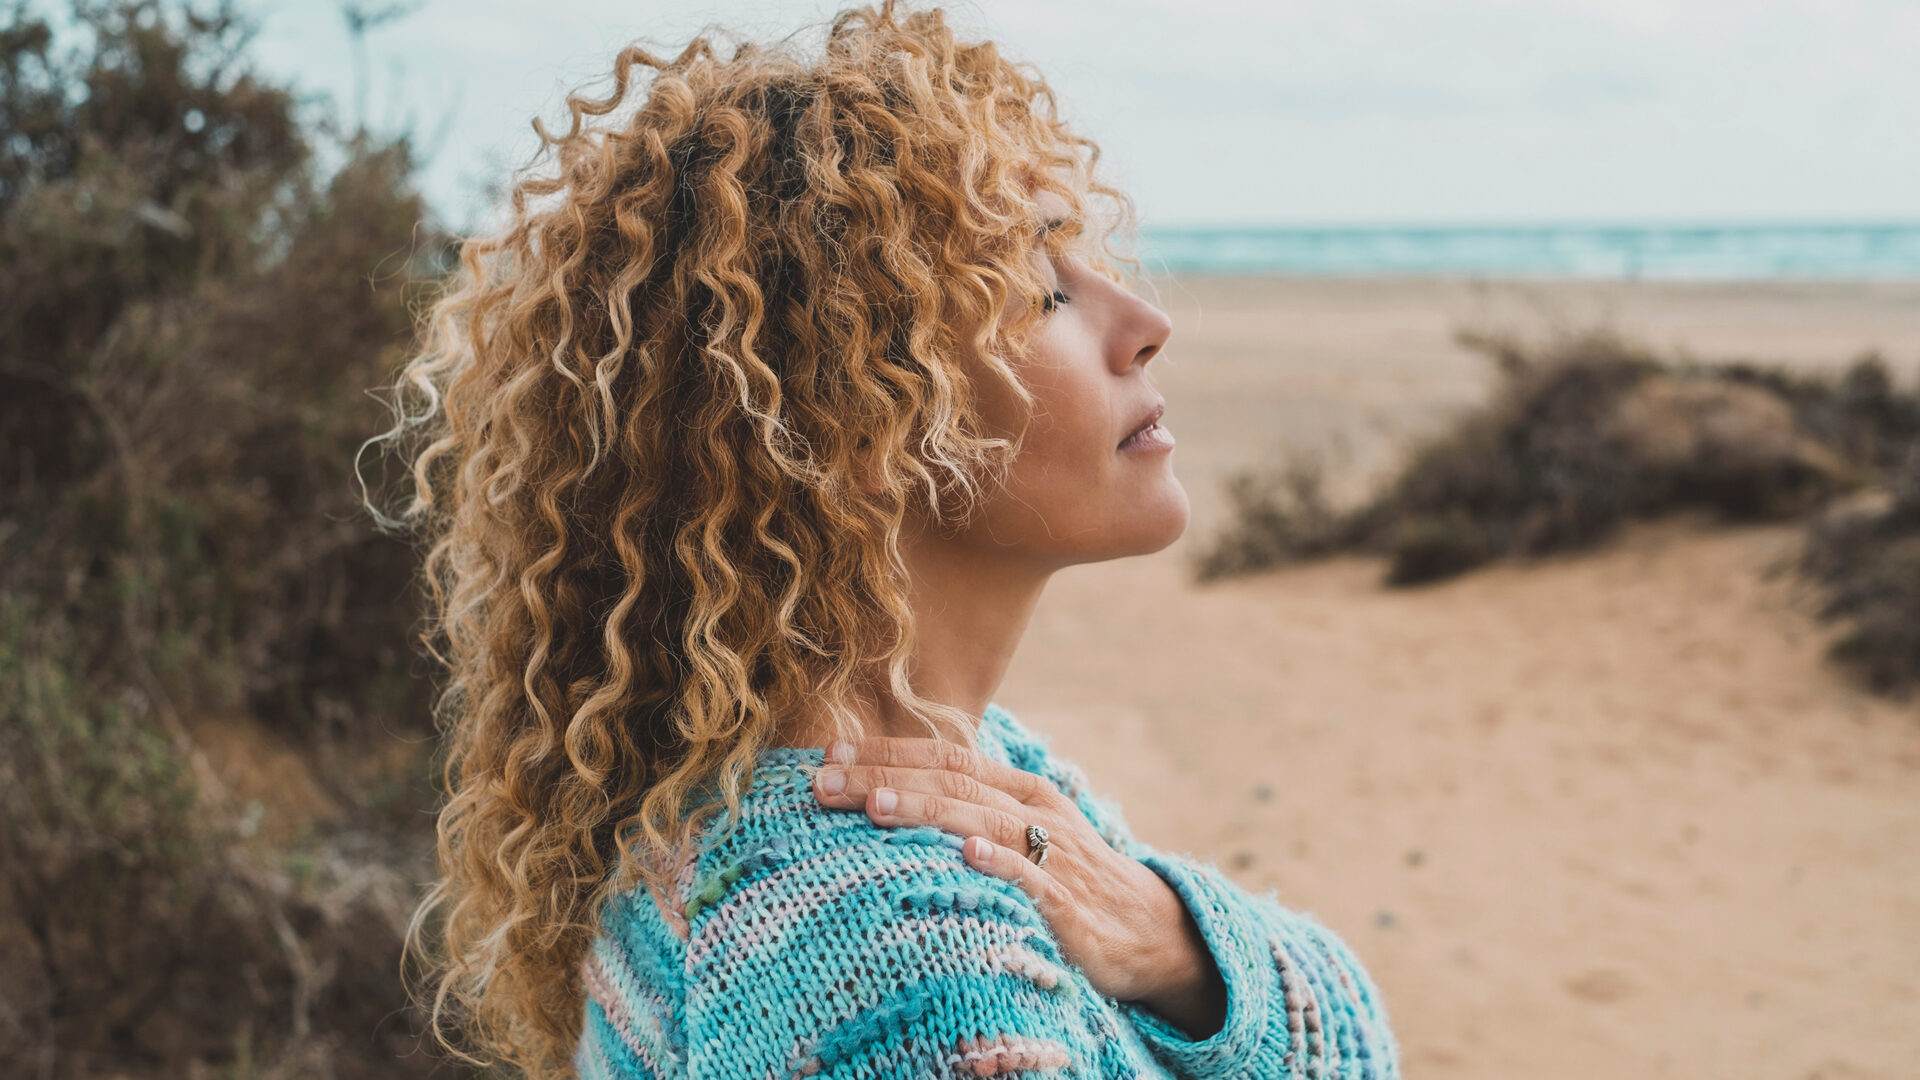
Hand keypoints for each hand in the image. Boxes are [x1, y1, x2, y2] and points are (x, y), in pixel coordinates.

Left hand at [810, 734, 1224, 1029]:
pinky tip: (968, 854)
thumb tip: (898, 792)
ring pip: (983, 820)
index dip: (889, 752)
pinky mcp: (1067, 903)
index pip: (947, 758)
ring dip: (927, 811)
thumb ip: (975, 811)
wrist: (1149, 930)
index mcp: (1022, 790)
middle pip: (952, 783)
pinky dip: (1001, 862)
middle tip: (823, 782)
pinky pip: (1032, 878)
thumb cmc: (1072, 879)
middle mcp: (1036, 812)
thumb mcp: (1027, 832)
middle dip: (885, 778)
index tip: (829, 754)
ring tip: (876, 805)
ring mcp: (1054, 855)